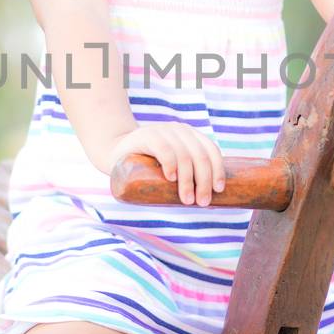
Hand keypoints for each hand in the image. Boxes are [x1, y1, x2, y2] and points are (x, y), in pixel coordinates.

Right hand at [106, 122, 225, 206]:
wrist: (115, 151)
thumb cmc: (146, 164)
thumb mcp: (170, 165)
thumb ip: (185, 174)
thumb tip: (208, 200)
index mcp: (190, 136)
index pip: (211, 151)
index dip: (218, 170)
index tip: (218, 190)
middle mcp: (180, 131)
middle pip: (200, 156)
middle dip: (204, 181)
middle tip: (202, 202)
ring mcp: (164, 131)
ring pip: (184, 156)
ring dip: (188, 180)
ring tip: (187, 200)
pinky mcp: (147, 136)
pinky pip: (164, 149)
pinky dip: (170, 164)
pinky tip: (170, 179)